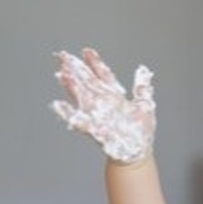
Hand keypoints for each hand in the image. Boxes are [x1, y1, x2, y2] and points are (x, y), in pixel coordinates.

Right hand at [51, 48, 155, 163]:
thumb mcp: (145, 104)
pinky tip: (58, 105)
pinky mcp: (95, 129)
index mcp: (114, 96)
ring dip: (71, 86)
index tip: (86, 51)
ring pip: (81, 97)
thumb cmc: (140, 131)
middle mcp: (103, 103)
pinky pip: (79, 121)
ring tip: (62, 74)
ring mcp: (97, 115)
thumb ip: (142, 87)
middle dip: (76, 69)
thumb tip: (144, 70)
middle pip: (88, 82)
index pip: (103, 75)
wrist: (136, 152)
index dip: (95, 63)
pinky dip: (68, 114)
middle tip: (63, 56)